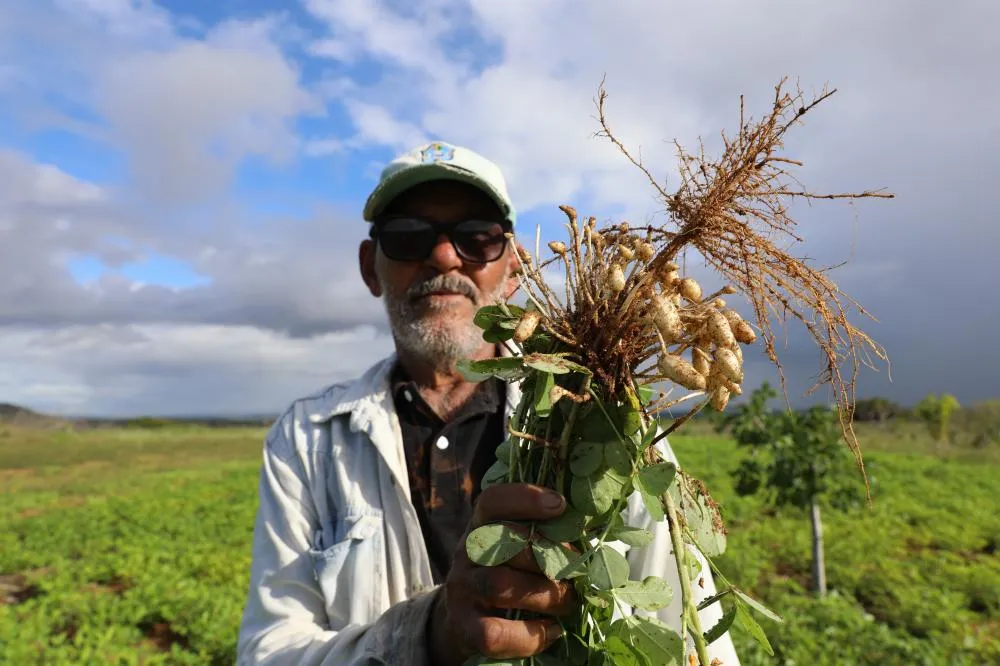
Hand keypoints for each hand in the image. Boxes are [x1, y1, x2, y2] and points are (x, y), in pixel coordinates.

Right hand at [428, 483, 578, 664]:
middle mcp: (466, 553)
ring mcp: (461, 589)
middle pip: (505, 545)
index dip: (524, 498)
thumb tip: (590, 531)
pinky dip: (530, 635)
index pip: (492, 501)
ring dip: (546, 595)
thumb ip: (545, 536)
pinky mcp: (463, 627)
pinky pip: (494, 633)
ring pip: (500, 585)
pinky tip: (552, 631)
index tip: (559, 504)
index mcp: (482, 525)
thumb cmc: (512, 576)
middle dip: (550, 558)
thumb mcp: (521, 549)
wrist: (469, 623)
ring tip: (570, 602)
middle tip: (579, 573)